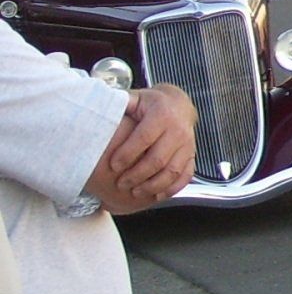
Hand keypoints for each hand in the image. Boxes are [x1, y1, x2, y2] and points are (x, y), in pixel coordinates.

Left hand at [88, 83, 197, 210]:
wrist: (179, 105)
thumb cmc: (150, 104)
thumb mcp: (135, 98)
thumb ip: (119, 104)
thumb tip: (97, 109)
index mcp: (162, 114)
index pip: (144, 138)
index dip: (127, 154)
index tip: (113, 166)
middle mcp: (178, 130)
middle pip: (158, 159)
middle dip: (137, 175)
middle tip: (120, 184)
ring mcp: (188, 144)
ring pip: (172, 171)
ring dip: (153, 185)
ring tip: (135, 192)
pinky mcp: (192, 155)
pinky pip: (185, 175)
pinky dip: (172, 188)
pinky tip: (156, 195)